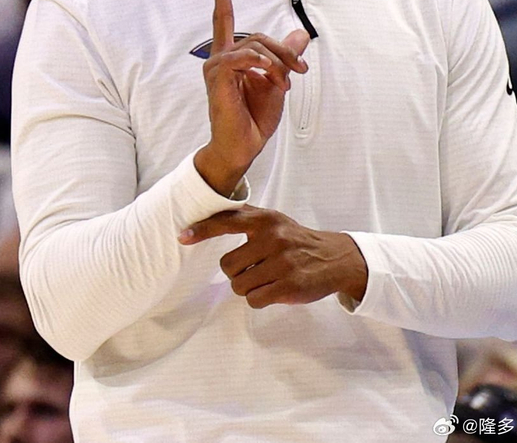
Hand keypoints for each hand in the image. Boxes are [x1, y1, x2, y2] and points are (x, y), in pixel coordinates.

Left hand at [178, 205, 367, 306]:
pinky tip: (273, 289)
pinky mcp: (288, 285)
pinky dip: (258, 298)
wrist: (334, 258)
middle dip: (236, 272)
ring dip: (248, 286)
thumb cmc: (296, 239)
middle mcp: (272, 238)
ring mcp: (281, 263)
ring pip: (239, 285)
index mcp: (265, 219)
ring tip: (266, 278)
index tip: (181, 236)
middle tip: (254, 268)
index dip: (202, 230)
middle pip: (227, 265)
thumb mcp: (274, 220)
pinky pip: (254, 300)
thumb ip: (246, 217)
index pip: (226, 221)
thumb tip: (207, 219)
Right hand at [194, 0, 309, 195]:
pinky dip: (261, 64)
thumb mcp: (277, 80)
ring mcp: (215, 67)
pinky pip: (241, 57)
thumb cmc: (254, 117)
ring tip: (285, 84)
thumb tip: (301, 33)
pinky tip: (270, 76)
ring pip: (254, 46)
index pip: (224, 18)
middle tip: (300, 71)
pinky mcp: (217, 78)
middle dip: (284, 51)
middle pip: (257, 36)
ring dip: (277, 64)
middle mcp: (219, 58)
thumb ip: (285, 56)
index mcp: (230, 56)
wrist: (244, 146)